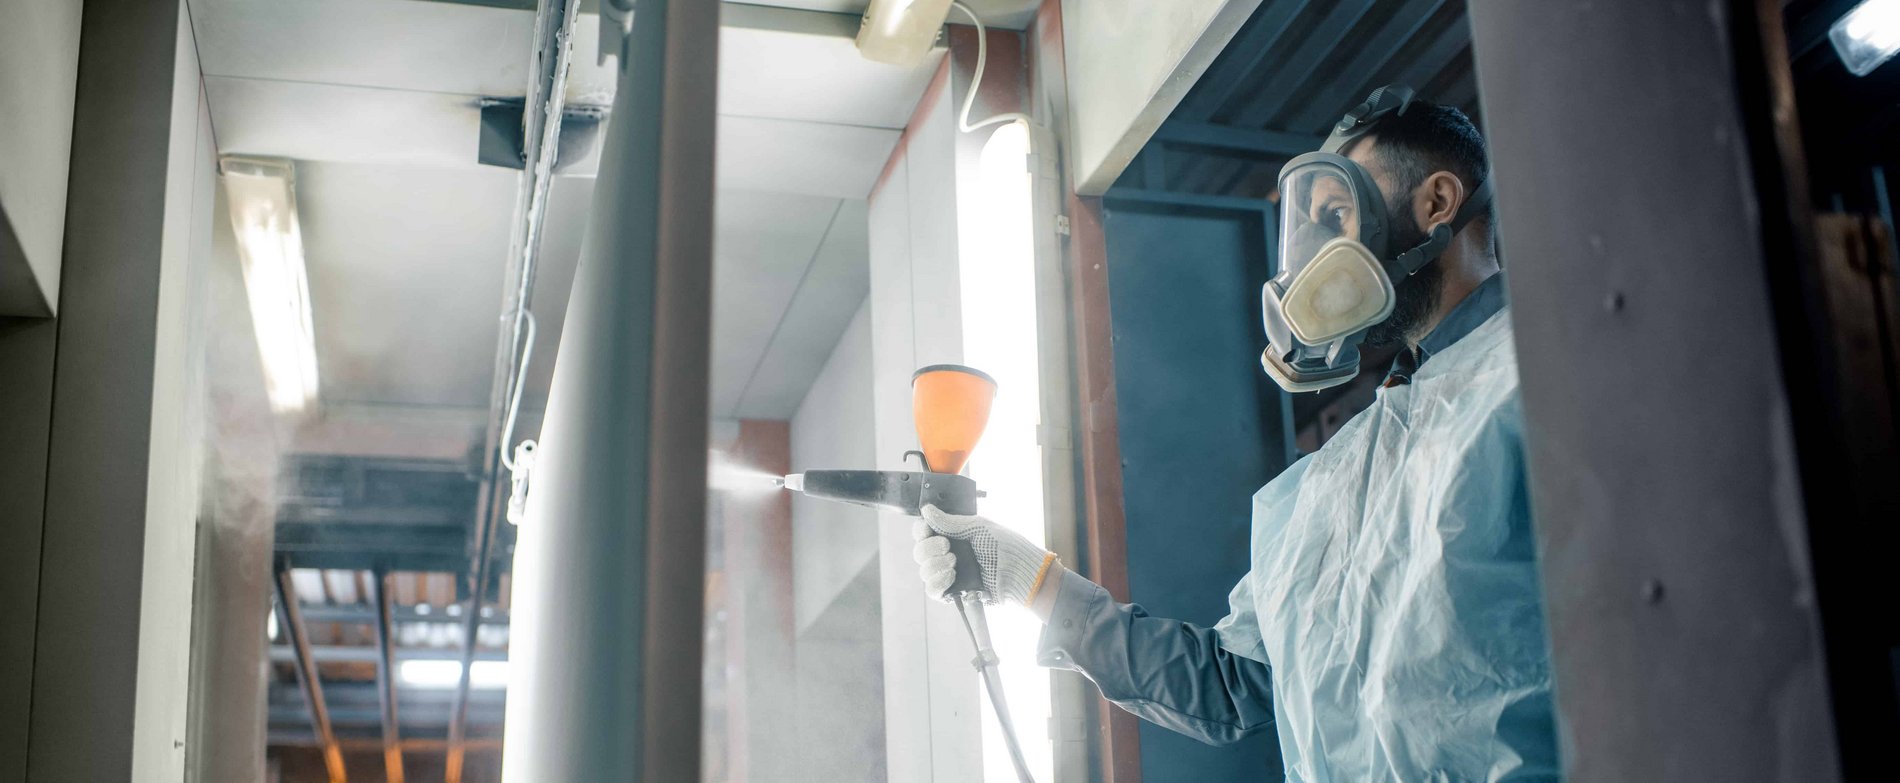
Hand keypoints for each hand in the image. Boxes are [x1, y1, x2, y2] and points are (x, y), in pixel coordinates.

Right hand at [912, 504, 1055, 605]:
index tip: (927, 529)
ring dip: (935, 565)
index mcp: (952, 535)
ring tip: (954, 562)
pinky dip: (937, 582)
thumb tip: (927, 510)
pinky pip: (932, 590)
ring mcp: (949, 573)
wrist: (1018, 572)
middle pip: (920, 552)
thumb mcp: (978, 527)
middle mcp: (947, 554)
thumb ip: (950, 522)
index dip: (921, 531)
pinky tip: (952, 575)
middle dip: (929, 548)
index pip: (923, 532)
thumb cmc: (1005, 546)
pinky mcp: (953, 592)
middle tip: (948, 547)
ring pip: (923, 571)